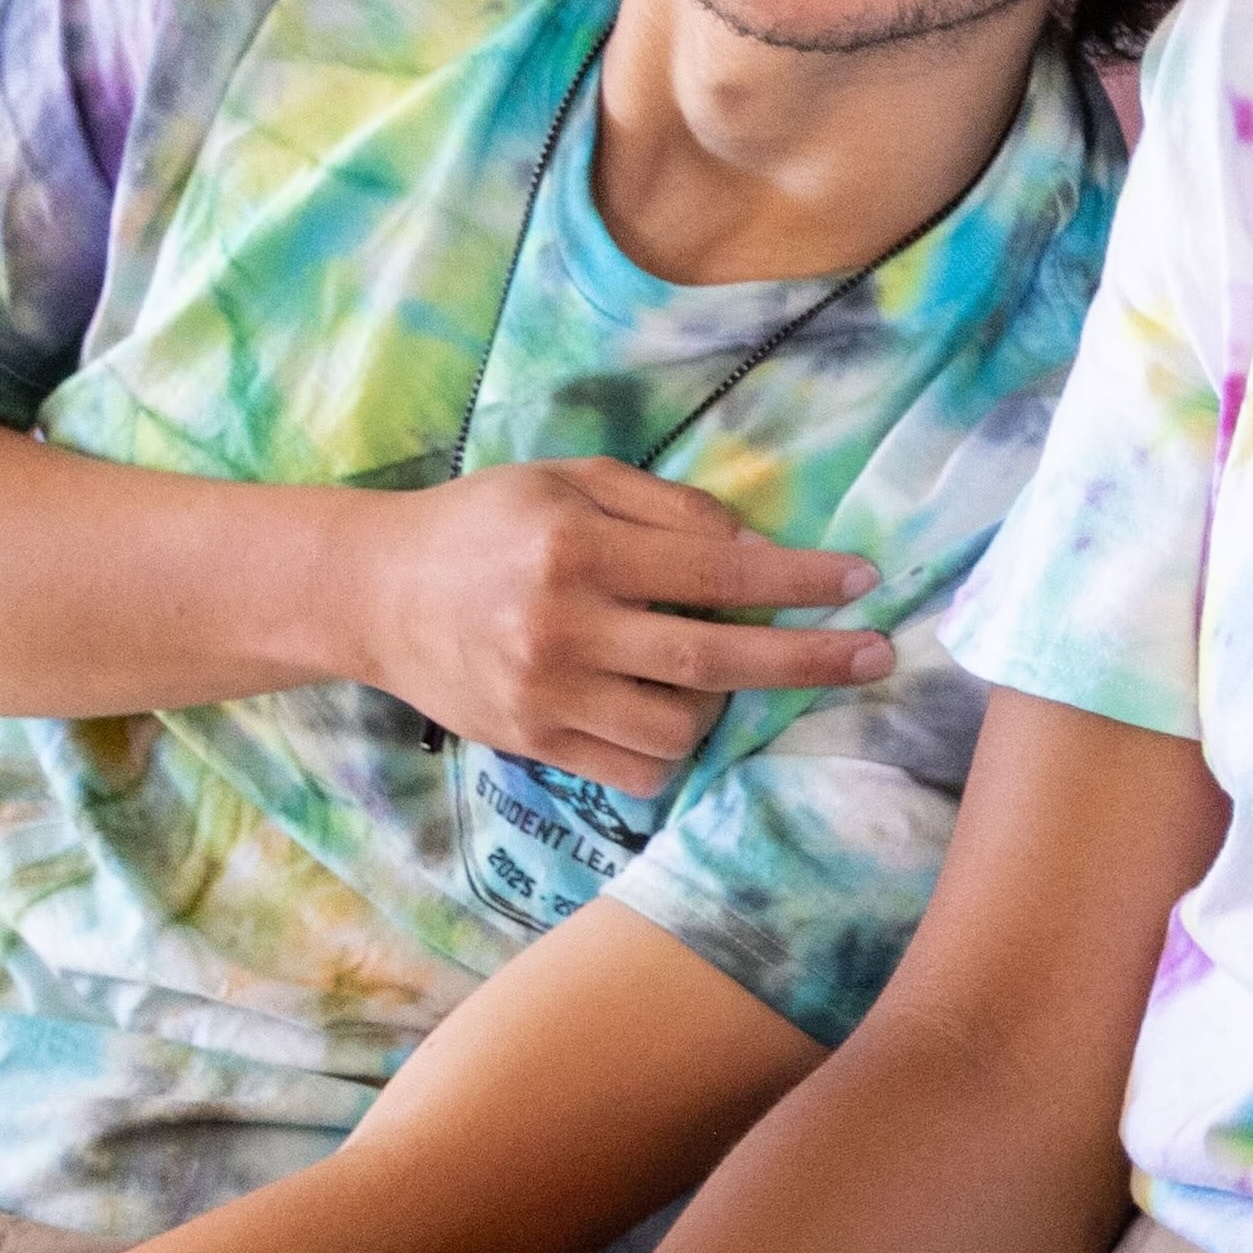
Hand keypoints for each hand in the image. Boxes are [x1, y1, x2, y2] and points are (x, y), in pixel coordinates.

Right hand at [349, 458, 890, 794]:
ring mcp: (546, 696)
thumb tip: (753, 544)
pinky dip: (673, 750)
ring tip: (710, 672)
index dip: (798, 579)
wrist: (374, 593)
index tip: (863, 582)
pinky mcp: (532, 745)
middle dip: (809, 660)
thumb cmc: (485, 523)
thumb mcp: (569, 481)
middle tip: (878, 656)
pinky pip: (638, 771)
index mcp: (577, 548)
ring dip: (722, 704)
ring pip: (681, 728)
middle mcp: (563, 626)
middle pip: (715, 658)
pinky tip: (668, 711)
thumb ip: (663, 507)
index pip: (716, 569)